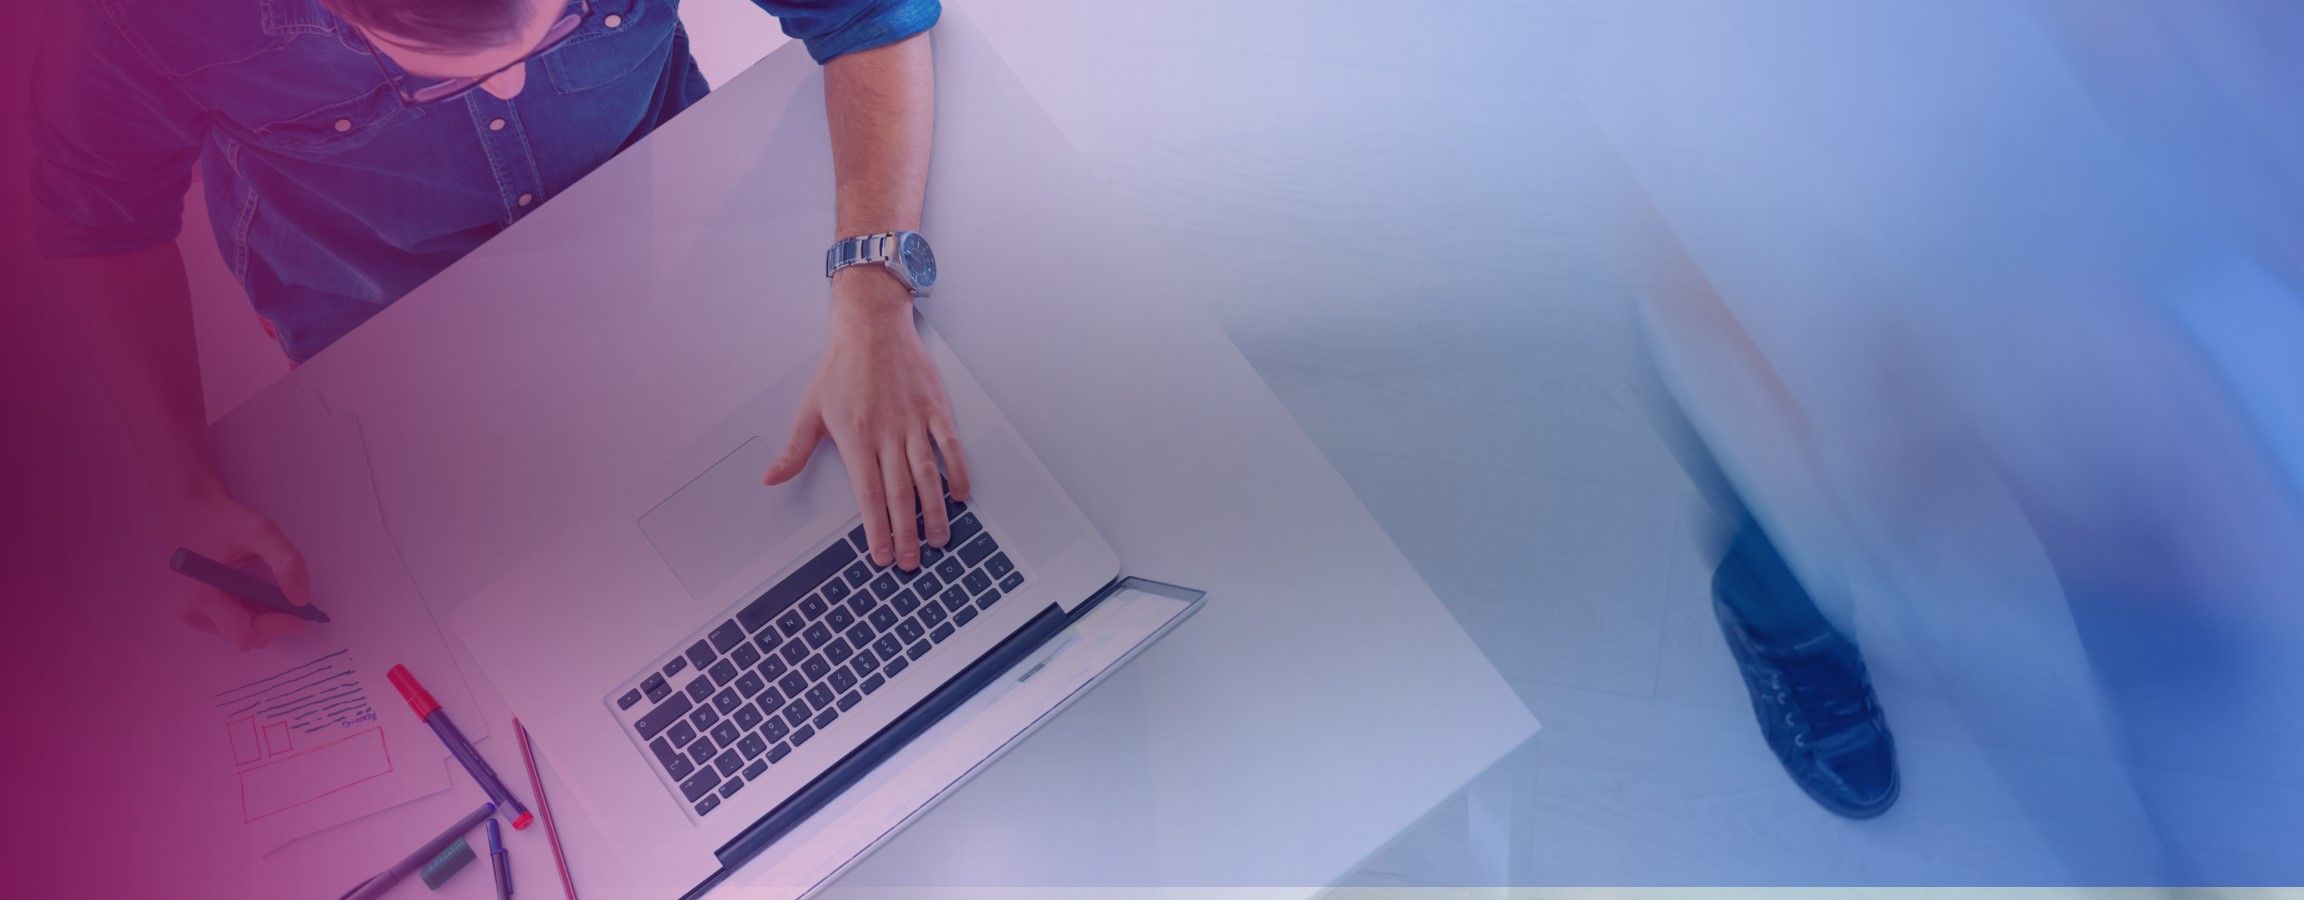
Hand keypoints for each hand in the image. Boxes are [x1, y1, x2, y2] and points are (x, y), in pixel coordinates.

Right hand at [166, 491, 314, 650]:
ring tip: (274, 590)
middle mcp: (192, 611)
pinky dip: (252, 613)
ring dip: (264, 618)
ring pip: (240, 632)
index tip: (301, 614)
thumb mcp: (262, 532)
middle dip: (274, 622)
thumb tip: (301, 599)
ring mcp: (191, 613)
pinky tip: (260, 592)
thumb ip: (287, 563)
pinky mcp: (195, 610)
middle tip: (293, 600)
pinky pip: (231, 623)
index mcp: (204, 596)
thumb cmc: (225, 520)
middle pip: (245, 637)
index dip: (277, 627)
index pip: (246, 634)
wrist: (190, 508)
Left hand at [764, 269, 971, 569]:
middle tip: (911, 562)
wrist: (871, 326)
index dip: (876, 529)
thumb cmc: (840, 368)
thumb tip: (770, 479)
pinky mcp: (935, 408)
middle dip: (905, 533)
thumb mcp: (810, 410)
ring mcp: (913, 421)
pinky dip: (958, 472)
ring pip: (927, 476)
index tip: (880, 556)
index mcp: (855, 438)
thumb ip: (794, 450)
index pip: (868, 494)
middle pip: (899, 493)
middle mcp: (886, 434)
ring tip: (939, 540)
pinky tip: (960, 496)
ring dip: (934, 512)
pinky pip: (950, 446)